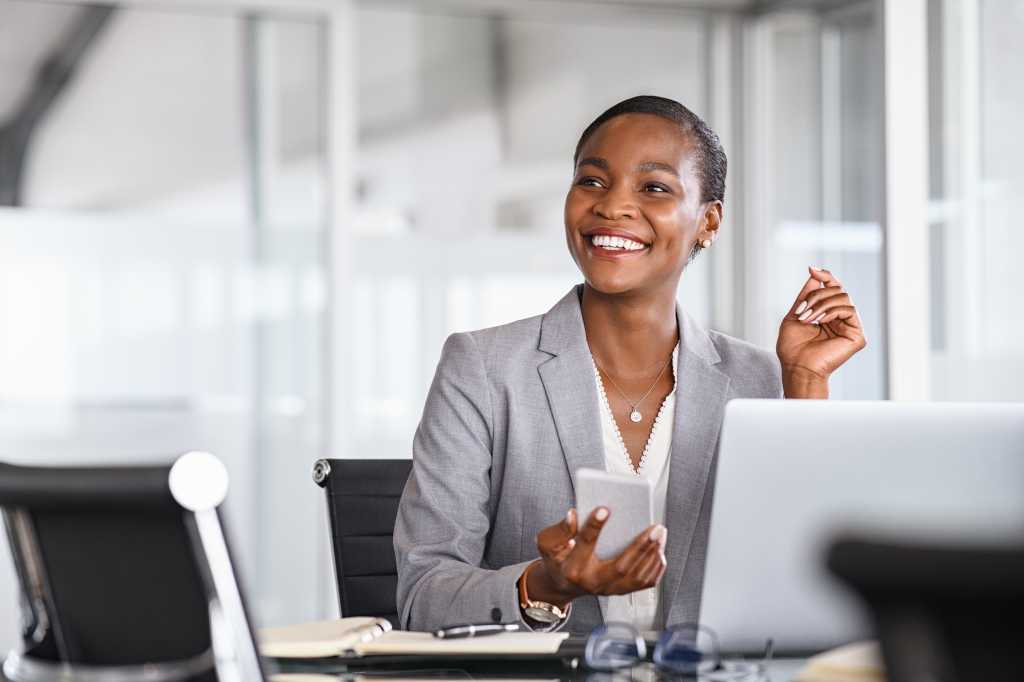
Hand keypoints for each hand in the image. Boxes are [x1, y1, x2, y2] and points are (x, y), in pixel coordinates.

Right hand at [526, 507, 666, 606]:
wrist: (563, 584)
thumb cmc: (557, 559)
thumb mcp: (548, 543)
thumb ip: (559, 530)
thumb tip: (573, 515)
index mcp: (573, 568)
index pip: (584, 545)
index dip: (594, 527)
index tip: (604, 509)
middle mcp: (593, 582)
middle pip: (621, 567)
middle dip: (641, 546)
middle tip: (655, 527)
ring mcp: (609, 589)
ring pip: (637, 576)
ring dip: (653, 554)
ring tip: (660, 534)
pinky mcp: (620, 591)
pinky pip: (644, 583)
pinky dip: (655, 567)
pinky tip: (660, 550)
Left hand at [776, 266, 866, 396]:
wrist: (797, 367)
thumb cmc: (793, 348)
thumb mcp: (795, 314)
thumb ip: (806, 296)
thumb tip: (815, 274)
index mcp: (828, 314)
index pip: (833, 288)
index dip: (825, 276)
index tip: (811, 269)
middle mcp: (841, 319)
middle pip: (837, 289)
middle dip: (816, 296)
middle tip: (802, 311)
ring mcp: (850, 326)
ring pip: (843, 297)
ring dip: (821, 305)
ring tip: (808, 318)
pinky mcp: (857, 335)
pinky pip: (849, 310)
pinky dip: (831, 311)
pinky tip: (820, 321)